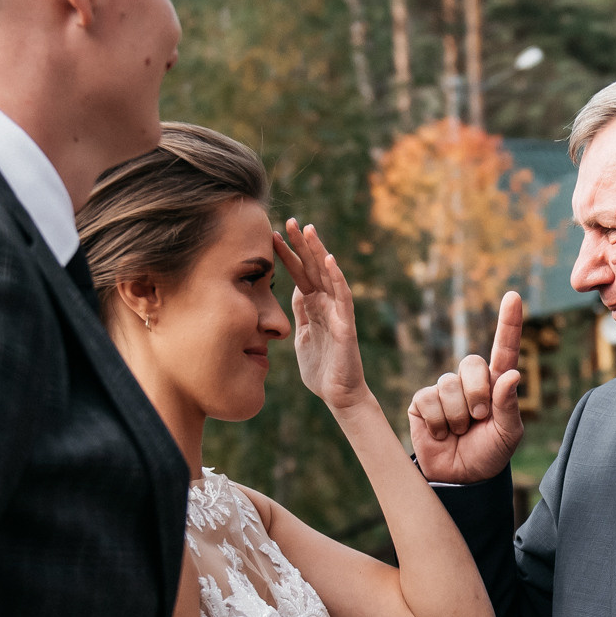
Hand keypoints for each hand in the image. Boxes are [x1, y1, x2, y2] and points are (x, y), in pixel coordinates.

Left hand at [275, 219, 367, 409]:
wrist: (338, 396)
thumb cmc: (321, 369)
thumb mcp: (301, 337)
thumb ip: (299, 314)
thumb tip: (292, 293)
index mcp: (312, 307)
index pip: (298, 275)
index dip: (286, 256)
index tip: (269, 236)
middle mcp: (326, 305)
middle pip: (313, 268)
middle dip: (301, 245)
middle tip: (288, 220)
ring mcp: (337, 313)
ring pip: (328, 276)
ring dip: (319, 252)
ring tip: (308, 230)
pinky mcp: (346, 325)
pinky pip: (343, 298)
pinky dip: (337, 279)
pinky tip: (329, 261)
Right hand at [408, 292, 524, 482]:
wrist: (460, 477)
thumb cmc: (489, 454)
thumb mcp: (508, 434)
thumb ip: (509, 405)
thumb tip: (510, 374)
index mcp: (497, 384)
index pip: (504, 349)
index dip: (509, 323)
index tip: (514, 296)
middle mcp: (470, 382)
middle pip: (472, 364)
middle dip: (477, 395)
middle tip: (479, 419)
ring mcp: (444, 390)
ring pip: (449, 386)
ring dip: (458, 416)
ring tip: (460, 432)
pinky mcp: (422, 402)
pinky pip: (429, 401)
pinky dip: (438, 423)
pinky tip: (441, 434)